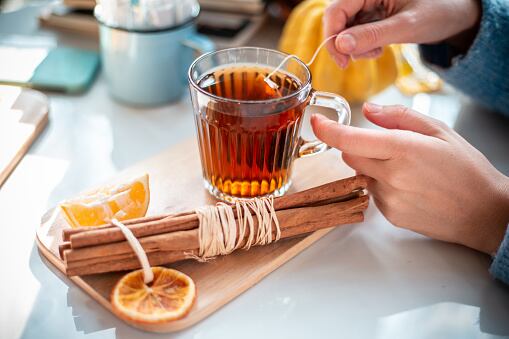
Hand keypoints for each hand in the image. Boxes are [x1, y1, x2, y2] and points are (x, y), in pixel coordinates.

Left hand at [311, 103, 508, 254]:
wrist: (483, 213)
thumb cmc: (466, 169)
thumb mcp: (439, 131)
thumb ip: (400, 116)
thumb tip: (370, 110)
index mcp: (402, 149)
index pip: (350, 139)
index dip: (328, 130)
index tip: (316, 122)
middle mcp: (390, 176)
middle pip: (349, 155)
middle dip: (358, 146)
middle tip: (387, 146)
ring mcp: (388, 199)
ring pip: (361, 174)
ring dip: (372, 167)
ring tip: (408, 170)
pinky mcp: (389, 215)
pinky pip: (372, 193)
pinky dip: (382, 186)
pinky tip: (409, 187)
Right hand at [323, 0, 480, 66]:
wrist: (456, 15)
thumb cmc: (439, 12)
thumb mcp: (406, 26)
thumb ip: (372, 35)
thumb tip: (341, 46)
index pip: (335, 11)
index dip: (332, 36)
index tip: (341, 60)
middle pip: (337, 21)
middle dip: (344, 44)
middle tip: (355, 61)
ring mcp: (367, 5)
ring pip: (344, 30)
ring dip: (355, 47)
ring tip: (377, 51)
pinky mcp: (371, 16)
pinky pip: (355, 33)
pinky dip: (362, 46)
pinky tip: (378, 47)